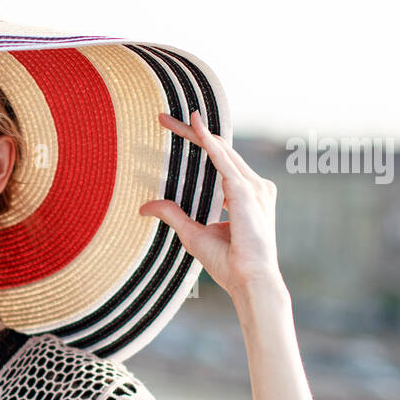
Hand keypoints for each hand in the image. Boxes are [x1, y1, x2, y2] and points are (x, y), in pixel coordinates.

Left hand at [139, 110, 285, 300]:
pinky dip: (209, 143)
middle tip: (162, 118)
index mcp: (245, 195)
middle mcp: (253, 186)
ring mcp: (254, 187)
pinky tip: (195, 128)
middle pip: (219, 149)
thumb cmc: (229, 263)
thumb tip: (145, 206)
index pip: (219, 161)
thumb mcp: (193, 234)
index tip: (173, 129)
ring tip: (168, 120)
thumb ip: (173, 215)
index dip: (197, 143)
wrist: (250, 281)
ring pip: (220, 149)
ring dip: (194, 132)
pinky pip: (224, 161)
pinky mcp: (247, 192)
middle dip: (190, 132)